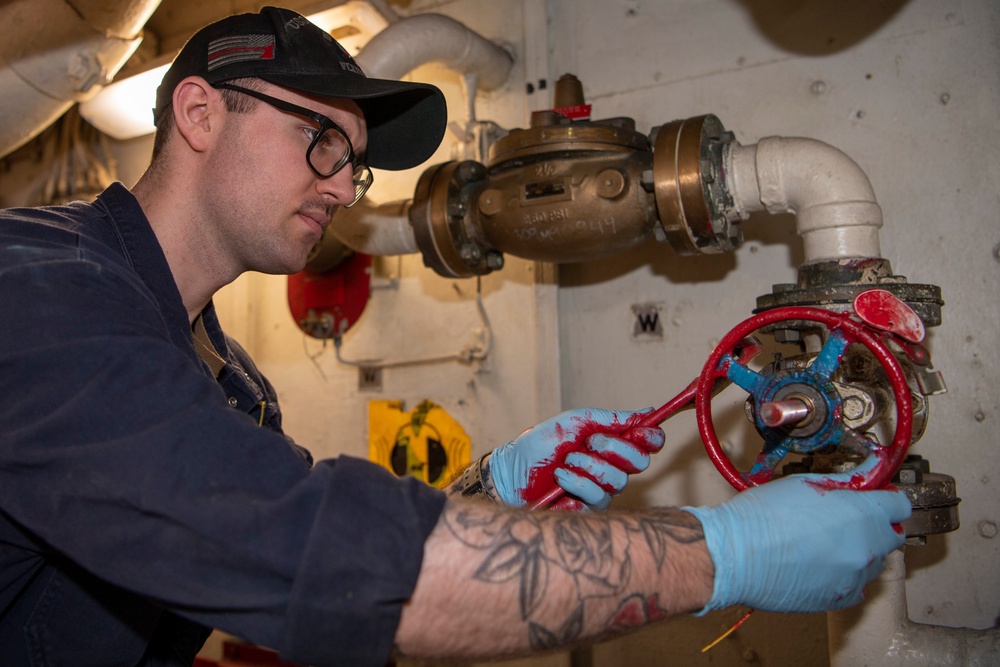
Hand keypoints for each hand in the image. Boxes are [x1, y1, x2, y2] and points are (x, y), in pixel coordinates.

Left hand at [488, 408, 664, 510]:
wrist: (512, 471)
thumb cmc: (539, 444)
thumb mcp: (576, 422)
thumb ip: (611, 419)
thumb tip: (648, 411)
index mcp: (611, 443)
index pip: (648, 443)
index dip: (651, 437)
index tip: (641, 432)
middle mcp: (612, 467)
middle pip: (640, 462)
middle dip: (614, 448)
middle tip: (589, 442)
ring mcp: (603, 489)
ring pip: (619, 479)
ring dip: (589, 465)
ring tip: (565, 461)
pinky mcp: (590, 509)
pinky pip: (599, 496)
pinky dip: (578, 481)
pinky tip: (560, 477)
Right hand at [684, 456, 911, 612]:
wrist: (736, 555)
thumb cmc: (764, 516)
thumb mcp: (806, 483)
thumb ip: (845, 480)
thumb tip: (867, 471)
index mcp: (864, 515)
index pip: (900, 504)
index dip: (886, 495)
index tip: (874, 494)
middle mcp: (867, 549)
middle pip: (892, 535)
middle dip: (875, 524)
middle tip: (847, 516)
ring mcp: (855, 578)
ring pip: (873, 562)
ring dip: (860, 550)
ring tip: (826, 541)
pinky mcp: (839, 599)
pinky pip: (855, 586)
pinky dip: (845, 575)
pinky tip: (820, 563)